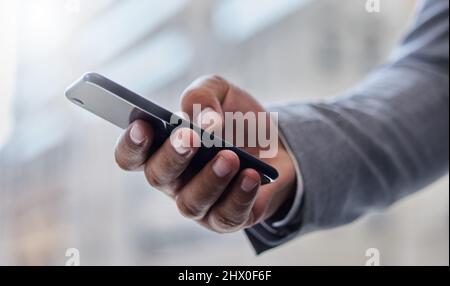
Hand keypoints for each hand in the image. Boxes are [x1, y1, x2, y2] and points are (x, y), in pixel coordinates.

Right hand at [114, 75, 295, 232]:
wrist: (276, 146)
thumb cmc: (237, 121)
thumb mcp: (220, 93)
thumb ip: (203, 95)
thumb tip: (205, 120)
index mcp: (163, 148)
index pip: (131, 155)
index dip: (131, 144)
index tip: (143, 125)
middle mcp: (174, 179)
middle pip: (158, 176)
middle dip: (173, 156)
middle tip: (189, 137)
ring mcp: (199, 202)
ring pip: (191, 202)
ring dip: (210, 179)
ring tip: (230, 157)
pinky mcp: (226, 218)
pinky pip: (226, 215)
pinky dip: (240, 196)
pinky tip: (251, 175)